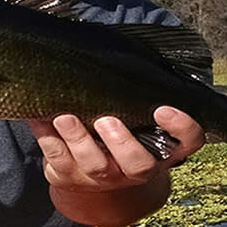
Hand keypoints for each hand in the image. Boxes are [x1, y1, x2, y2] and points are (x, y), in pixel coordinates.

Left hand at [28, 107, 203, 223]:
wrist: (86, 168)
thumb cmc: (115, 128)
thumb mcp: (133, 111)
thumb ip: (135, 90)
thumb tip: (125, 48)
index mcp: (161, 147)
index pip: (188, 141)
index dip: (181, 127)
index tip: (162, 108)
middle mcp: (136, 168)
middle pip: (138, 164)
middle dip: (122, 143)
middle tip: (107, 120)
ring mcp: (103, 176)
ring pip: (94, 165)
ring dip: (78, 140)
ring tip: (64, 117)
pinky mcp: (71, 177)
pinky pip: (58, 160)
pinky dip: (46, 137)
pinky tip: (39, 117)